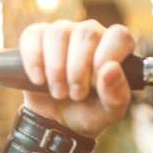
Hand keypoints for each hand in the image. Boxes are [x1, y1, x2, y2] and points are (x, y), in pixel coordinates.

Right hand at [18, 19, 135, 138]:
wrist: (57, 121)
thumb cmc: (89, 112)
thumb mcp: (109, 112)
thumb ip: (116, 94)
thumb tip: (111, 69)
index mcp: (115, 47)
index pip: (119, 35)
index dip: (107, 57)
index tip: (96, 82)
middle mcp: (91, 33)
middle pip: (86, 33)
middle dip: (78, 70)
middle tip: (76, 95)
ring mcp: (64, 31)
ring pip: (59, 33)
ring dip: (56, 69)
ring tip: (59, 93)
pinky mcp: (37, 36)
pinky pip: (33, 36)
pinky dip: (34, 61)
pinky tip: (39, 80)